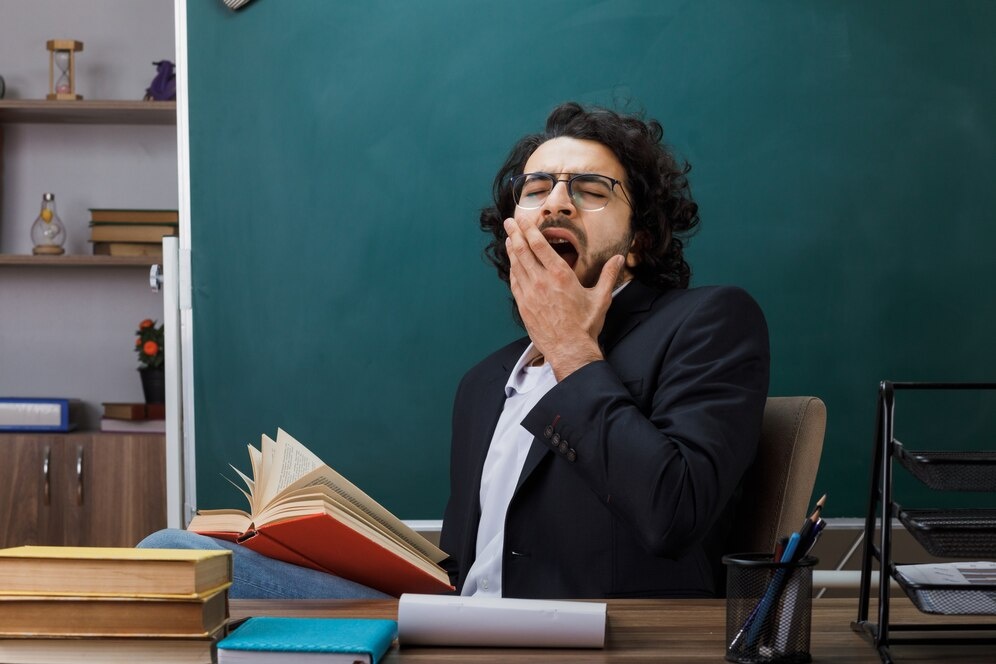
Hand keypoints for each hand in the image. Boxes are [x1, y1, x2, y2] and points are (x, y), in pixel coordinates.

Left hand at [504, 217, 624, 380]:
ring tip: (509, 238)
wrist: (569, 350)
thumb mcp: (601, 298)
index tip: (522, 219)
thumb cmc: (585, 325)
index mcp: (560, 275)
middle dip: (514, 233)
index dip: (528, 229)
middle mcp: (541, 281)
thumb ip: (609, 275)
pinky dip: (513, 270)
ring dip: (512, 249)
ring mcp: (530, 293)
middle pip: (522, 251)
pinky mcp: (524, 305)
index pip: (539, 245)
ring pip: (516, 265)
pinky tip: (513, 265)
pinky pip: (515, 282)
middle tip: (509, 222)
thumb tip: (619, 258)